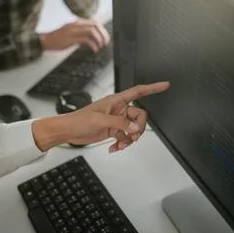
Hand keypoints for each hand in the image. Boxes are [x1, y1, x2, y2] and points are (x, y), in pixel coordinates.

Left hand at [32, 82, 169, 152]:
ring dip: (129, 139)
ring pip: (133, 129)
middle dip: (138, 128)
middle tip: (132, 136)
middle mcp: (119, 109)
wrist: (68, 131)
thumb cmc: (79, 120)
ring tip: (120, 145)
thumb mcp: (100, 120)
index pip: (138, 91)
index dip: (152, 87)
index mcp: (116, 100)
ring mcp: (117, 120)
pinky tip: (114, 147)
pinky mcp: (114, 130)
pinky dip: (122, 144)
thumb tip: (135, 128)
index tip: (165, 85)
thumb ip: (120, 123)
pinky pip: (126, 137)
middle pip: (140, 116)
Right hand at [40, 19, 109, 52]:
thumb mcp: (72, 32)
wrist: (46, 41)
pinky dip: (93, 45)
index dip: (102, 29)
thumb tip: (93, 37)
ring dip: (99, 39)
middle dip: (103, 34)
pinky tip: (94, 49)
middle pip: (95, 25)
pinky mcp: (71, 38)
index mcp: (77, 22)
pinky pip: (86, 40)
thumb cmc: (58, 38)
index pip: (94, 22)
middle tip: (105, 42)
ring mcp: (73, 31)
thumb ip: (82, 32)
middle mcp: (76, 24)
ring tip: (100, 46)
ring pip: (92, 31)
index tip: (105, 37)